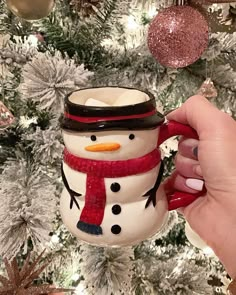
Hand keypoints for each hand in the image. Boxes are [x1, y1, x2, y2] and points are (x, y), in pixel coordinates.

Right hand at [166, 95, 235, 278]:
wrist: (232, 214)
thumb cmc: (231, 168)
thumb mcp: (218, 126)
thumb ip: (195, 109)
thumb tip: (172, 114)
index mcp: (219, 138)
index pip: (190, 124)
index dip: (183, 126)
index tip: (180, 131)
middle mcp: (210, 156)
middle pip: (181, 144)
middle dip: (190, 153)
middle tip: (205, 163)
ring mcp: (198, 176)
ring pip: (176, 164)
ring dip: (187, 172)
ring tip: (203, 182)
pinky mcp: (187, 194)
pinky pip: (170, 184)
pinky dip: (178, 187)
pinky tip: (193, 192)